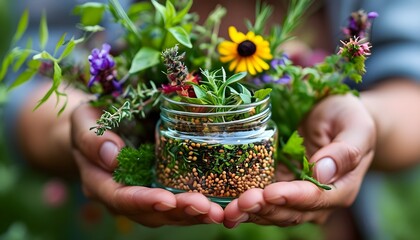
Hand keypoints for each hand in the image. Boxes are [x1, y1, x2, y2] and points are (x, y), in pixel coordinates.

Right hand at [70, 104, 223, 226]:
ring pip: (167, 213)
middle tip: (206, 208)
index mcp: (99, 182)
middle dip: (179, 212)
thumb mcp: (82, 122)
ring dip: (193, 214)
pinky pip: (177, 202)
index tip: (167, 199)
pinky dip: (197, 206)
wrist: (95, 129)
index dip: (144, 201)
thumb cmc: (88, 122)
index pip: (121, 198)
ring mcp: (142, 193)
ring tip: (218, 212)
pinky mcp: (158, 186)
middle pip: (149, 212)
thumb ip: (91, 139)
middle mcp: (122, 195)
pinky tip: (218, 204)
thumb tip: (112, 156)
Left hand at [223, 94, 375, 227]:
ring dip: (250, 212)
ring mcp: (295, 193)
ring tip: (228, 210)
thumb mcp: (356, 127)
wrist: (336, 117)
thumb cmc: (350, 118)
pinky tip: (225, 203)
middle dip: (265, 209)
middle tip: (241, 203)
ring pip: (273, 210)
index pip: (315, 199)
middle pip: (290, 212)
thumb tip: (323, 173)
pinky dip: (244, 203)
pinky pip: (261, 198)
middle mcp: (316, 198)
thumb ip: (345, 151)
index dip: (292, 197)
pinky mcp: (278, 183)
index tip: (271, 192)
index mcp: (340, 188)